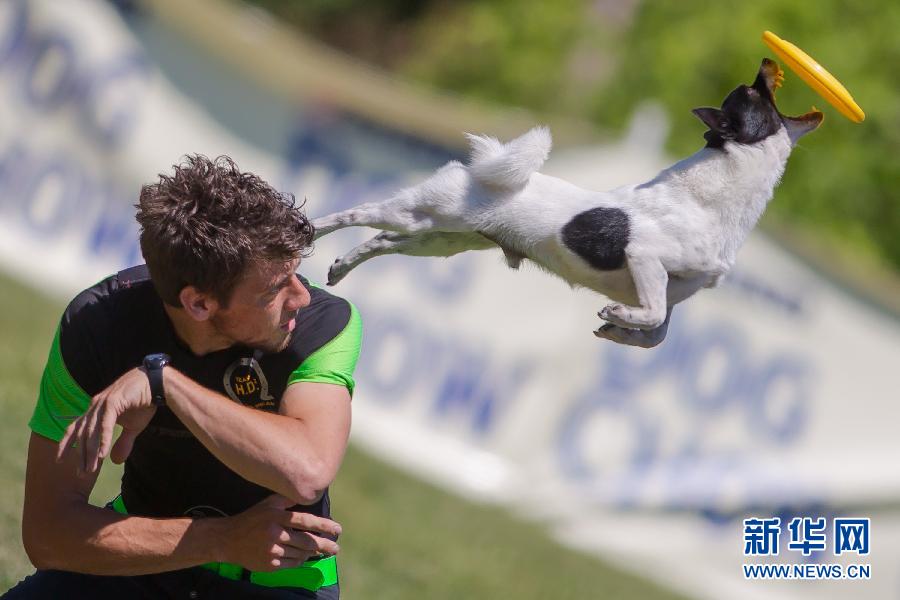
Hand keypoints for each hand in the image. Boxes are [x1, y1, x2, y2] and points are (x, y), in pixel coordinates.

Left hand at [57, 367, 156, 473]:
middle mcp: (95, 406)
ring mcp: (103, 403)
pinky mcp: (113, 402)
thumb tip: (115, 461)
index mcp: (95, 410)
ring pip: (92, 432)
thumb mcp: (132, 427)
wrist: (157, 384)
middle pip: (83, 434)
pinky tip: (102, 455)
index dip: (66, 444)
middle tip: (81, 473)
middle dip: (81, 455)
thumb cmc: (143, 403)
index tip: (60, 460)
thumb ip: (122, 442)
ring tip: (91, 469)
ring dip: (91, 452)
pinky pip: (105, 425)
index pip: (75, 428)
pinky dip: (103, 440)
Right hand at [218, 494, 341, 571]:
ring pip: (300, 554)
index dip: (324, 526)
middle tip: (336, 548)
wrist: (228, 540)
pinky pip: (291, 564)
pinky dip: (299, 561)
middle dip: (325, 545)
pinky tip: (303, 557)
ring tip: (320, 552)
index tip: (337, 530)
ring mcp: (272, 551)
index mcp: (277, 516)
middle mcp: (276, 534)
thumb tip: (307, 493)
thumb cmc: (251, 519)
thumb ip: (287, 500)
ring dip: (312, 553)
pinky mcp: (269, 564)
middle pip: (307, 541)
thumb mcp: (268, 504)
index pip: (306, 521)